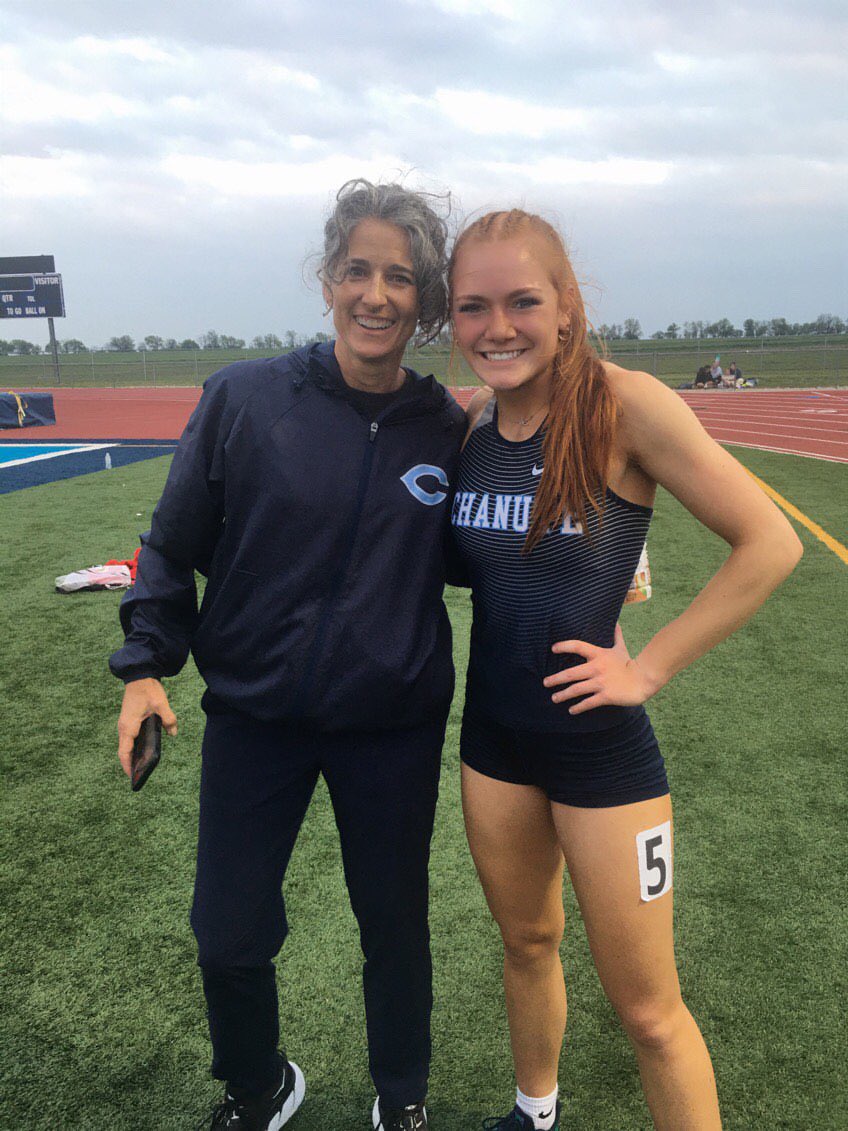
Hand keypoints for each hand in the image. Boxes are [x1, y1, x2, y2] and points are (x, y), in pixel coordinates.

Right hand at [117, 678, 177, 775]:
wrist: (139, 675)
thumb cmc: (148, 690)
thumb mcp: (161, 704)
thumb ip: (168, 719)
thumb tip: (173, 733)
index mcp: (128, 726)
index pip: (124, 752)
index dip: (127, 766)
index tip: (132, 776)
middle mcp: (124, 727)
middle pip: (124, 751)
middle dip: (130, 764)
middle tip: (139, 775)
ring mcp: (125, 724)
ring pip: (126, 745)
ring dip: (131, 755)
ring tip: (142, 767)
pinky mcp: (129, 720)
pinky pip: (129, 738)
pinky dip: (134, 747)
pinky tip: (143, 751)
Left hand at [543, 624, 657, 714]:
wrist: (644, 679)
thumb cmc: (631, 664)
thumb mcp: (621, 648)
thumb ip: (616, 636)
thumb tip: (616, 622)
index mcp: (599, 654)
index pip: (578, 646)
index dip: (564, 646)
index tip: (553, 649)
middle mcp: (597, 668)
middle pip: (571, 673)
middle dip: (556, 679)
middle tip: (545, 682)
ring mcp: (601, 683)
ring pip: (577, 689)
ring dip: (563, 695)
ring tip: (554, 698)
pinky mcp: (606, 696)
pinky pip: (588, 702)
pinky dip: (578, 707)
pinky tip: (571, 710)